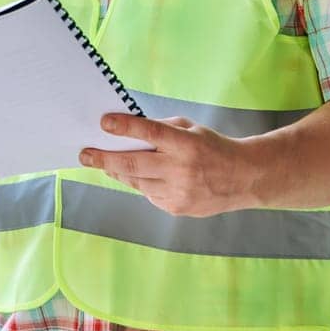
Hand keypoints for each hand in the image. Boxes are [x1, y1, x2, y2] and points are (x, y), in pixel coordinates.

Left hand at [79, 115, 256, 216]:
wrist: (244, 178)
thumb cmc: (212, 147)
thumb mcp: (191, 129)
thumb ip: (161, 128)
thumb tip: (127, 128)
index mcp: (186, 144)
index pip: (150, 132)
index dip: (125, 127)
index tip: (104, 123)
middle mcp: (181, 169)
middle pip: (133, 163)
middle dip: (104, 158)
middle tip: (85, 154)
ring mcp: (178, 192)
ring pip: (136, 181)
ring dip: (116, 171)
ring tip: (104, 163)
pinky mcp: (176, 207)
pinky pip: (148, 194)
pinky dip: (139, 183)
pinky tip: (137, 175)